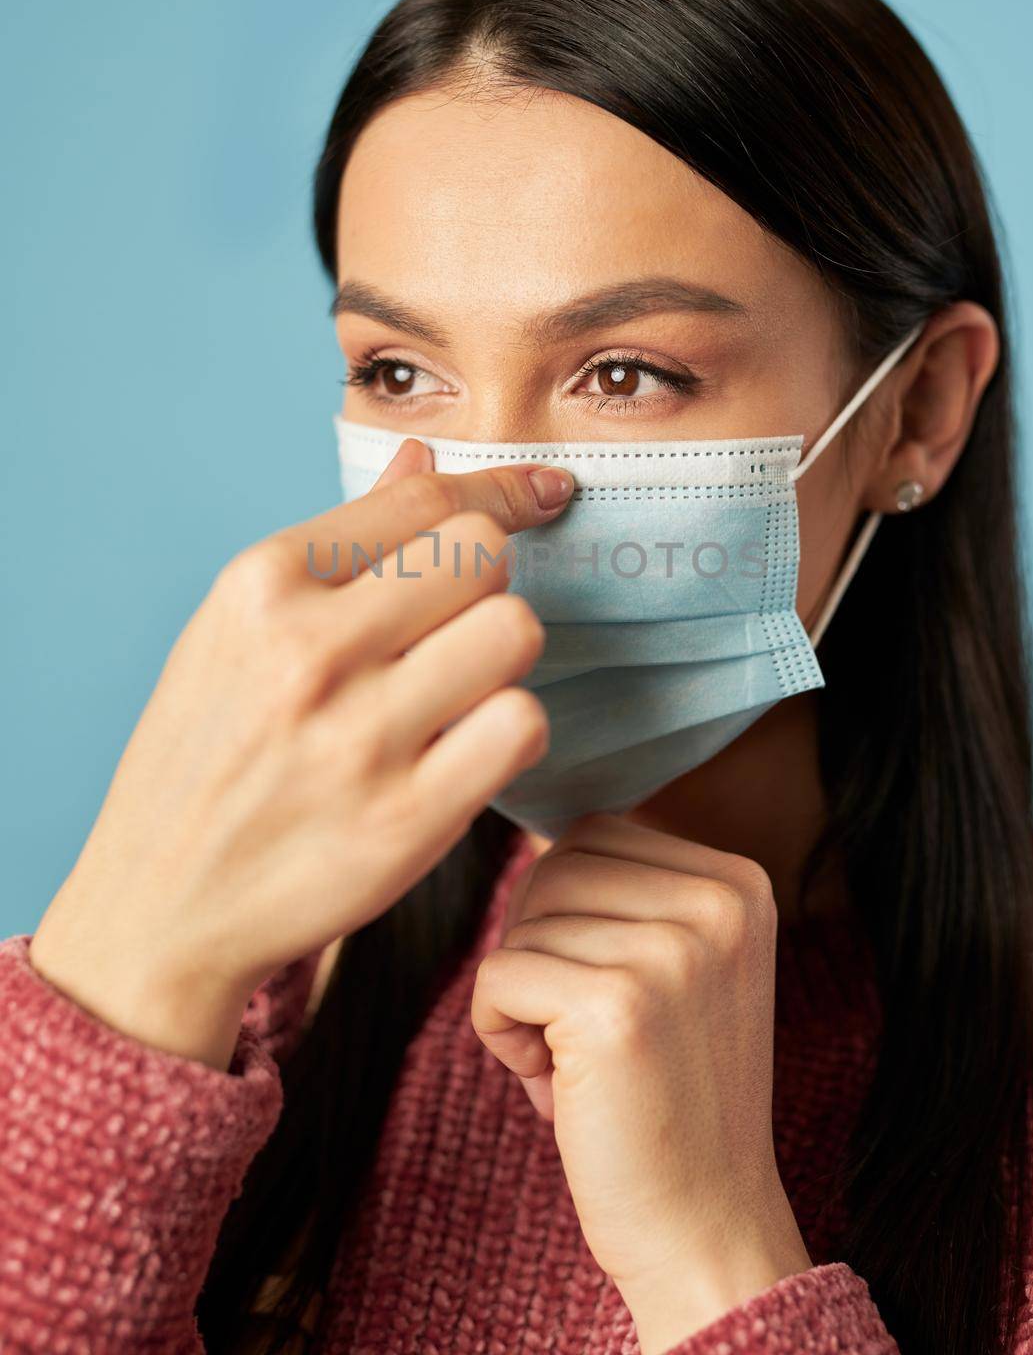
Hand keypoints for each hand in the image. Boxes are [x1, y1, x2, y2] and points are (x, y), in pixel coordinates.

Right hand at [29, 439, 574, 1069]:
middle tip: (454, 630)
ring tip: (456, 691)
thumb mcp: (239, 629)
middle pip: (483, 554)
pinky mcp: (407, 820)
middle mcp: (308, 650)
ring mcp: (359, 738)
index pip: (424, 498)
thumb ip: (341, 542)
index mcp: (260, 584)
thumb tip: (423, 458)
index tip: (538, 497)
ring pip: (514, 631)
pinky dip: (510, 732)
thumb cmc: (207, 753)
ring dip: (501, 658)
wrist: (163, 906)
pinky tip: (468, 749)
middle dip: (485, 584)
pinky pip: (521, 725)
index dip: (498, 492)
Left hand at [470, 813, 812, 1352]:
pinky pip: (496, 974)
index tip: (608, 997)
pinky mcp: (615, 1006)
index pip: (593, 836)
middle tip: (578, 1035)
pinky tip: (553, 1088)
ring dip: (520, 996)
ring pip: (523, 921)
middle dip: (538, 946)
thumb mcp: (677, 965)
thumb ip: (626, 890)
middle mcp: (720, 902)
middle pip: (554, 868)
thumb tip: (529, 826)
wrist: (706, 1228)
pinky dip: (498, 1030)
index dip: (568, 917)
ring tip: (575, 1065)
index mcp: (740, 881)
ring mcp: (673, 951)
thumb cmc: (667, 1096)